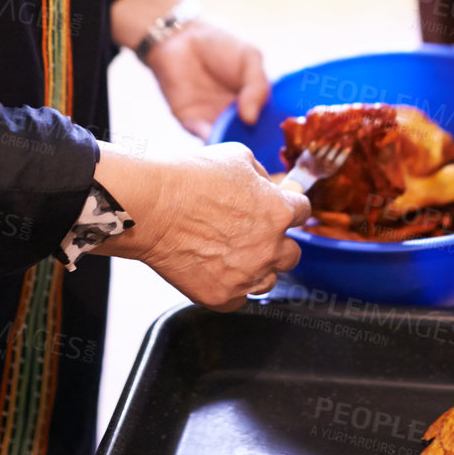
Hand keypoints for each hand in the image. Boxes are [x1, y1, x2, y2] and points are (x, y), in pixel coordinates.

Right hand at [92, 142, 310, 310]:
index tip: (276, 208)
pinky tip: (214, 269)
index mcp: (279, 212)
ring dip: (257, 268)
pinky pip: (239, 298)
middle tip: (252, 234)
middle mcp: (270, 248)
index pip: (303, 212)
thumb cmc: (189, 178)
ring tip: (231, 254)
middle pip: (292, 253)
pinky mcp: (222, 297)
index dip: (289, 207)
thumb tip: (266, 186)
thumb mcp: (236, 157)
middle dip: (277, 242)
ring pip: (268, 280)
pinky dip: (230, 286)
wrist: (151, 207)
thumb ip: (260, 175)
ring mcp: (246, 276)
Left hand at [109, 0, 268, 139]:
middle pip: (250, 139)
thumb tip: (251, 119)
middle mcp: (236, 116)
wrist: (181, 35)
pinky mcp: (191, 122)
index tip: (284, 141)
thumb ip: (258, 87)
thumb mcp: (249, 58)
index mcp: (254, 101)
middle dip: (256, 146)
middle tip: (262, 150)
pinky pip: (204, 138)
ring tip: (240, 145)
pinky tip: (219, 137)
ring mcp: (214, 121)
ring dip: (233, 145)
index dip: (276, 133)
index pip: (269, 124)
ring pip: (228, 142)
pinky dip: (212, 141)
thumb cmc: (220, 43)